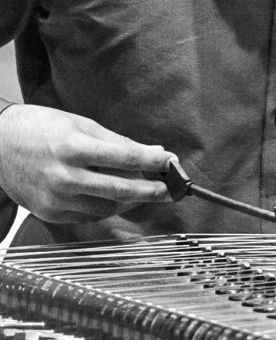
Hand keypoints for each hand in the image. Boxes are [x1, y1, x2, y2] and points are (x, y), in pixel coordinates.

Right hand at [0, 104, 173, 222]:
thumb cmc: (40, 128)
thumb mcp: (79, 124)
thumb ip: (116, 141)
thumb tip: (151, 152)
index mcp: (73, 148)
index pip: (125, 158)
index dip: (153, 161)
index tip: (171, 162)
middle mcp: (65, 177)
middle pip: (121, 190)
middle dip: (152, 190)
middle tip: (171, 189)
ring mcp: (57, 199)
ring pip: (108, 208)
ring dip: (132, 201)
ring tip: (145, 191)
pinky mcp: (51, 214)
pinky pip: (90, 216)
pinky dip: (108, 208)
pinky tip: (116, 198)